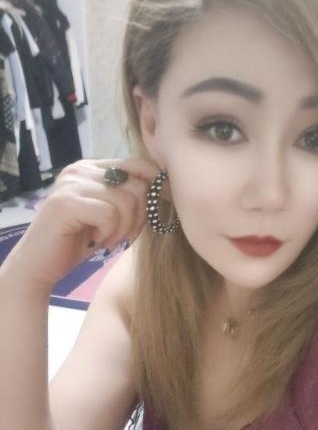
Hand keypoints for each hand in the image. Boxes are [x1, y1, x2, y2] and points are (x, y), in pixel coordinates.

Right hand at [5, 158, 162, 288]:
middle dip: (139, 217)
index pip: (139, 165)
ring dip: (123, 229)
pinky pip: (109, 214)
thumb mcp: (112, 216)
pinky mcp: (66, 202)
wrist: (41, 265)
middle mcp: (82, 169)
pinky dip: (109, 233)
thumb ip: (131, 199)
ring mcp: (72, 184)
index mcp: (94, 168)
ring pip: (126, 202)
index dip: (158, 185)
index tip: (165, 205)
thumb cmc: (79, 242)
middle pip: (137, 185)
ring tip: (107, 239)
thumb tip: (165, 190)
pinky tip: (97, 240)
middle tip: (123, 236)